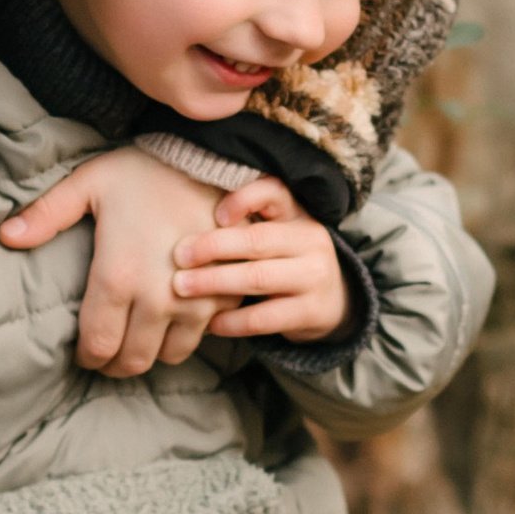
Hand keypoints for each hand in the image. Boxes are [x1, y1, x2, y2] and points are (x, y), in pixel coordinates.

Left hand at [0, 142, 227, 375]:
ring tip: (137, 340)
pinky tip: (169, 323)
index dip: (88, 357)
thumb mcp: (88, 183)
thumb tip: (5, 237)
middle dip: (115, 363)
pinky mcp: (222, 297)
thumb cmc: (144, 170)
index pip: (98, 345)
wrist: (210, 160)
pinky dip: (182, 338)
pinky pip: (201, 338)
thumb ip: (47, 214)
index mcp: (117, 276)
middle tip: (107, 353)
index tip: (84, 353)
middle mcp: (156, 299)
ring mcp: (194, 302)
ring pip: (167, 356)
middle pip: (132, 360)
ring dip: (150, 353)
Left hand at [173, 177, 351, 342]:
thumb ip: (246, 220)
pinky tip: (211, 322)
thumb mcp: (277, 231)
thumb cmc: (287, 259)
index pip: (274, 192)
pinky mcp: (311, 312)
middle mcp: (311, 240)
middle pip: (257, 239)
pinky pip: (264, 317)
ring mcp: (314, 277)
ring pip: (258, 278)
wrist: (335, 301)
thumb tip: (185, 219)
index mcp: (298, 213)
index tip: (214, 214)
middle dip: (213, 247)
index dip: (243, 199)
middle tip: (179, 257)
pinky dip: (233, 320)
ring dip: (215, 282)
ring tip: (183, 287)